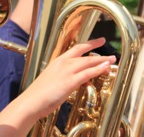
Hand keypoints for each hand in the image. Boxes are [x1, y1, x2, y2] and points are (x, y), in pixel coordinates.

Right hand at [0, 37, 115, 136]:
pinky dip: (99, 69)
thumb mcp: (51, 81)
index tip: (99, 41)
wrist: (31, 102)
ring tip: (113, 60)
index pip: (76, 48)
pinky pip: (88, 73)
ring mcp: (67, 71)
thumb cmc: (39, 95)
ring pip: (89, 61)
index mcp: (57, 61)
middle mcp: (63, 63)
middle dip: (99, 51)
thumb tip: (73, 82)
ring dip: (103, 60)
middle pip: (85, 53)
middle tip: (111, 52)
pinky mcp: (70, 81)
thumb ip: (63, 78)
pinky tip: (106, 68)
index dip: (89, 44)